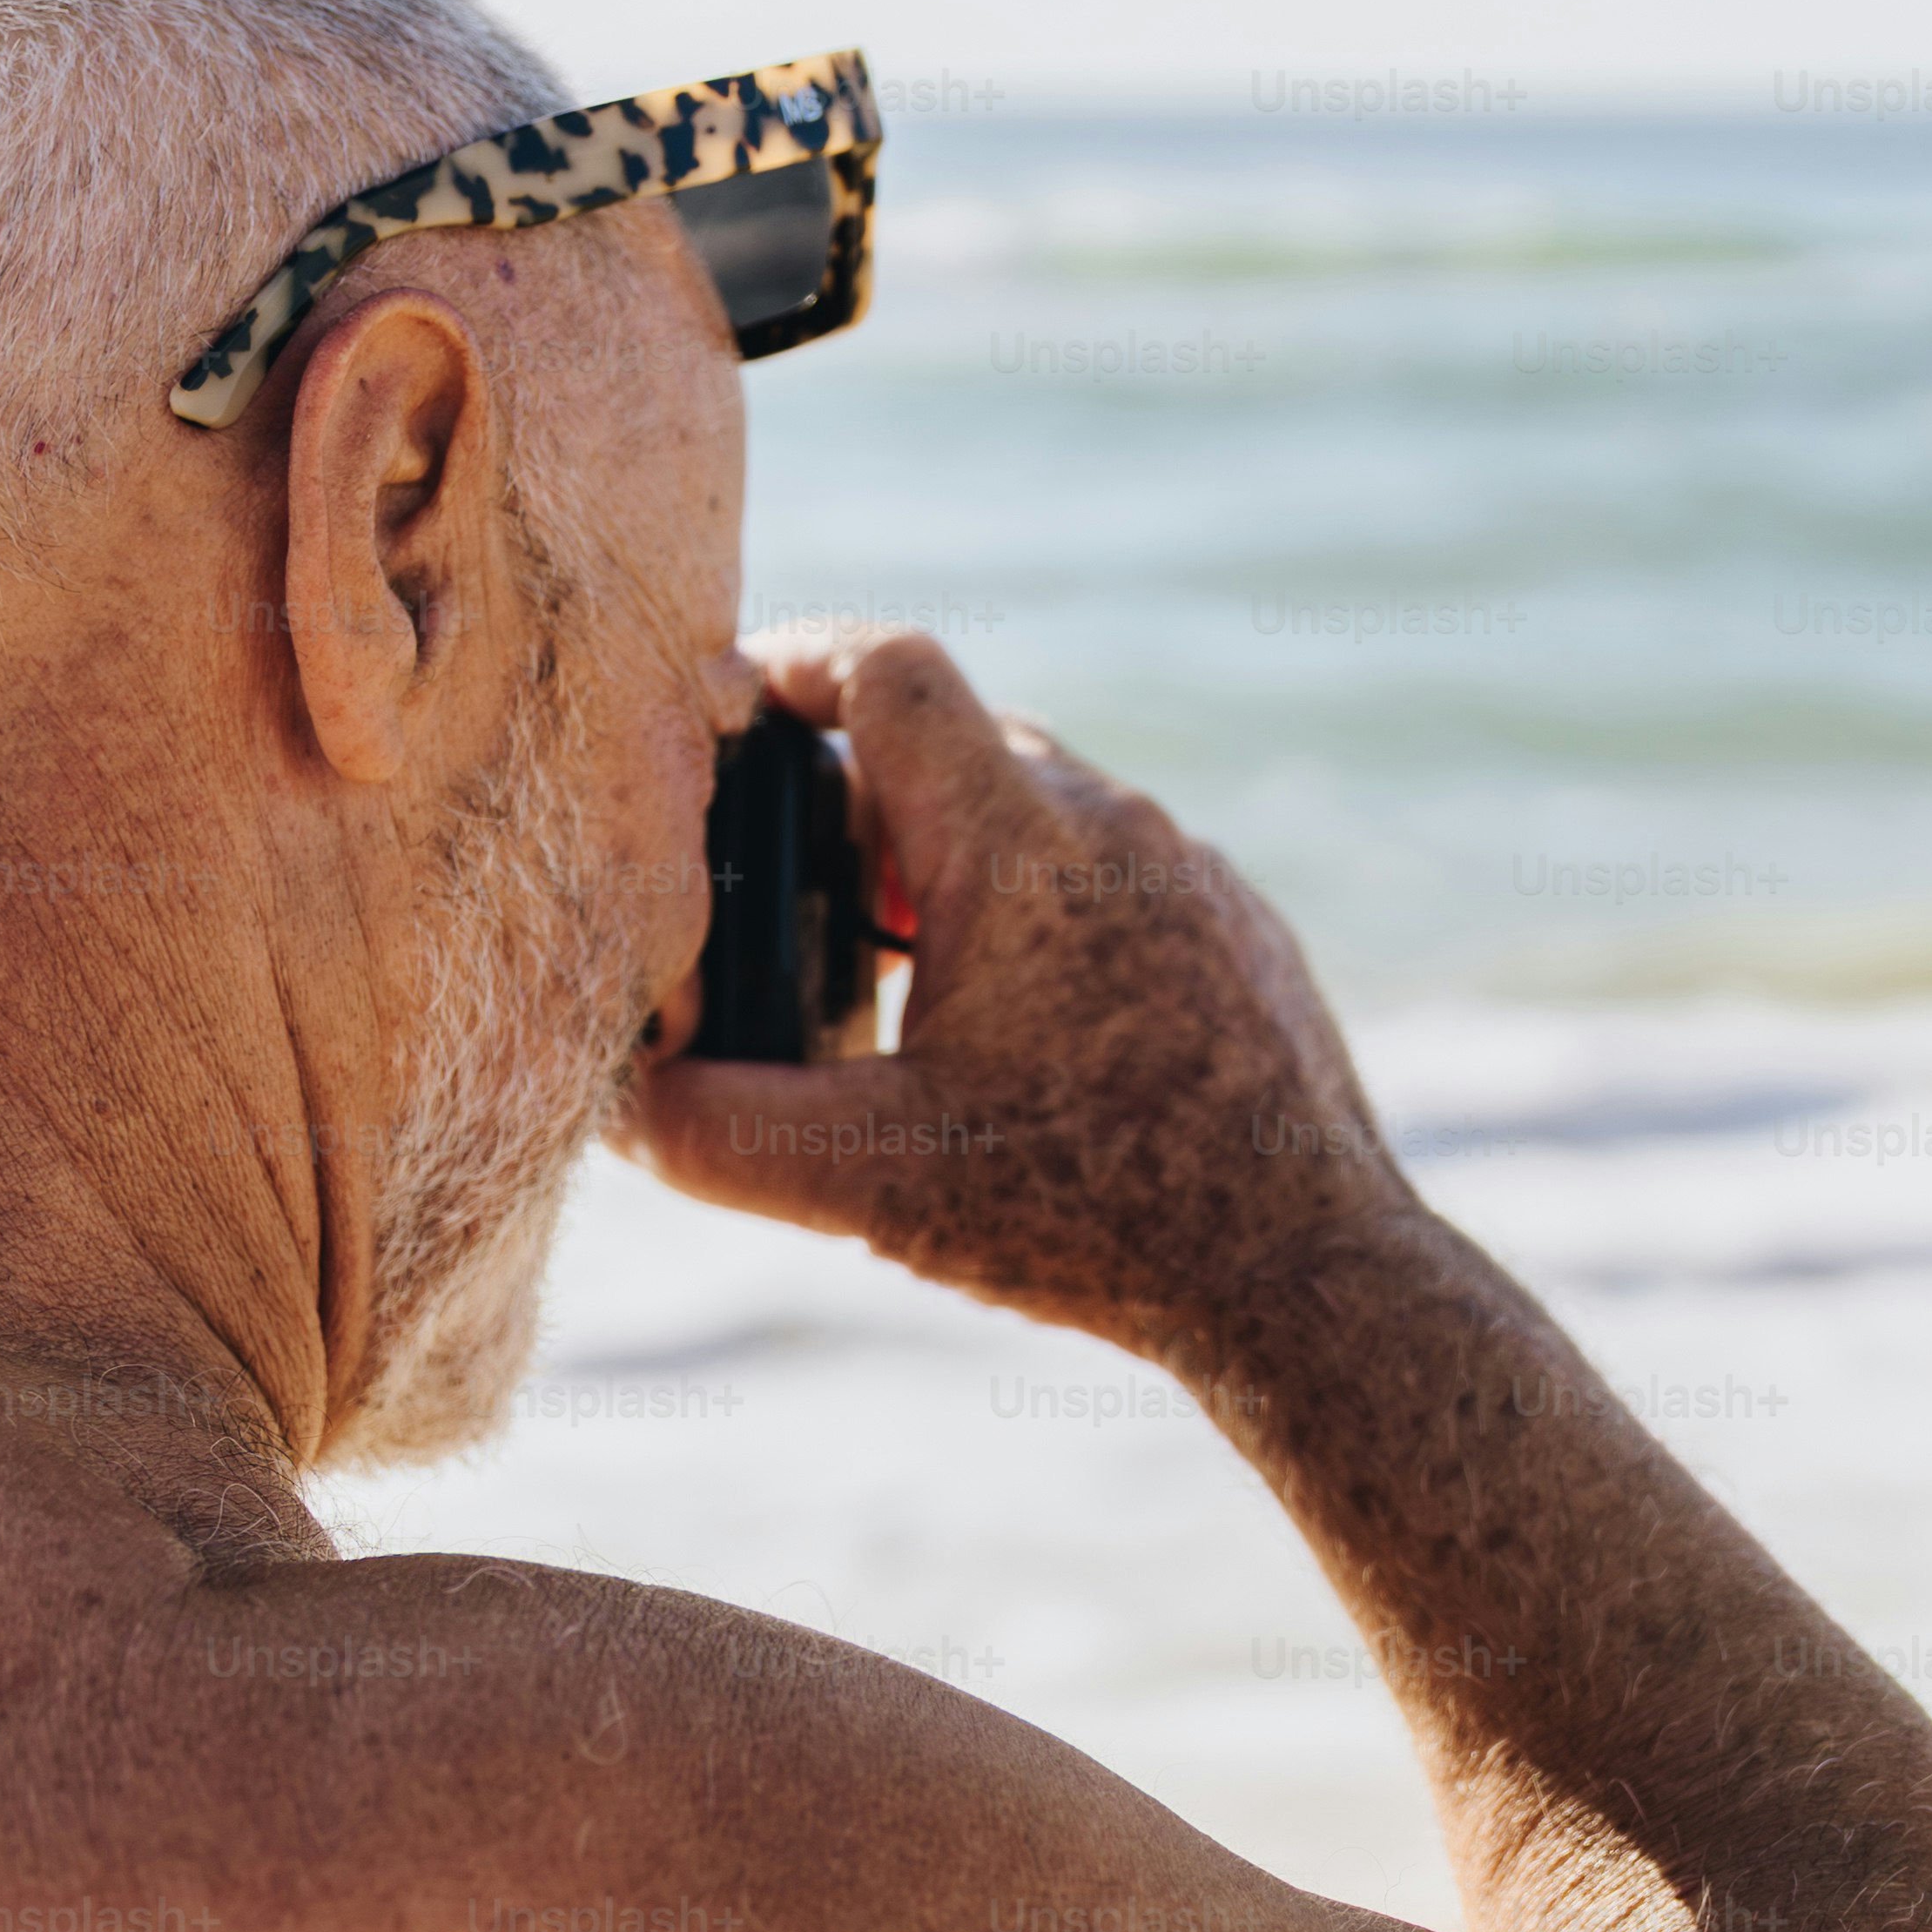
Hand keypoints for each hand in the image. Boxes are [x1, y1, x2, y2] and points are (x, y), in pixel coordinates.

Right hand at [616, 626, 1419, 1361]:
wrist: (1304, 1270)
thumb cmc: (1095, 1216)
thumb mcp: (873, 1182)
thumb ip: (722, 1132)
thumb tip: (627, 1100)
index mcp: (1019, 845)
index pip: (889, 667)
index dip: (796, 661)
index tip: (736, 709)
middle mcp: (1117, 827)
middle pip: (955, 745)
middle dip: (861, 804)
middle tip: (798, 901)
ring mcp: (1194, 875)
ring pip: (1042, 814)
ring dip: (956, 868)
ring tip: (902, 982)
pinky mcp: (1242, 932)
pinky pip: (1120, 880)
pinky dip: (1047, 920)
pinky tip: (1022, 1035)